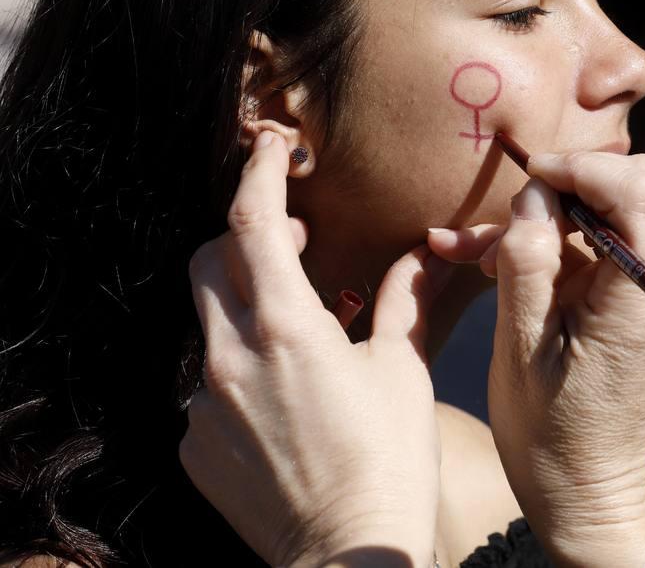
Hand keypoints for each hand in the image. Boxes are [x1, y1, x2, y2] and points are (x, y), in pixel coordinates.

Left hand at [180, 131, 445, 567]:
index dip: (259, 172)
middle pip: (209, 262)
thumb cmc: (389, 461)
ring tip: (296, 331)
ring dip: (243, 307)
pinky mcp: (195, 444)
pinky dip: (238, 371)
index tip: (272, 147)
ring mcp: (204, 406)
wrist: (350, 555)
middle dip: (244, 236)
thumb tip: (419, 254)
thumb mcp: (402, 370)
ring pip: (206, 324)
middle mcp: (230, 359)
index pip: (252, 222)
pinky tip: (283, 399)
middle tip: (294, 243)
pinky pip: (204, 386)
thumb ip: (401, 300)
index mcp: (287, 329)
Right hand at [428, 152, 644, 567]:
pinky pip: (602, 248)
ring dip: (550, 217)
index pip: (642, 188)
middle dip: (571, 184)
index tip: (531, 177)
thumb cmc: (549, 433)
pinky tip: (488, 263)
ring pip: (616, 210)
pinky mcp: (636, 301)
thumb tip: (533, 194)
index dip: (584, 167)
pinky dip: (553, 245)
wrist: (586, 492)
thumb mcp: (522, 348)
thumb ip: (527, 262)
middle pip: (640, 185)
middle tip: (512, 216)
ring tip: (476, 251)